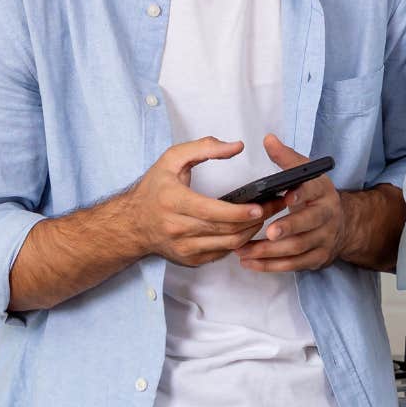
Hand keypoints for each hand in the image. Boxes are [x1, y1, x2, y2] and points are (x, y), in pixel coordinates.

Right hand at [126, 137, 279, 266]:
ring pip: (228, 245)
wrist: (131, 224)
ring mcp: (184, 247)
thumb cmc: (154, 190)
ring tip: (264, 216)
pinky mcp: (190, 259)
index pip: (212, 212)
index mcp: (172, 201)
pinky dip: (238, 242)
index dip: (239, 212)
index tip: (260, 206)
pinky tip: (247, 229)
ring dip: (250, 232)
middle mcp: (177, 228)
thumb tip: (236, 146)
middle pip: (225, 230)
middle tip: (274, 207)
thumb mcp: (172, 159)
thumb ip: (205, 148)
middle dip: (254, 220)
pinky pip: (222, 253)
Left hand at [237, 134, 346, 272]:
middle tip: (267, 233)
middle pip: (308, 224)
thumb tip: (268, 140)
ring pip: (298, 248)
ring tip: (243, 251)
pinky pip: (294, 265)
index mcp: (322, 192)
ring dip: (269, 252)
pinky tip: (250, 263)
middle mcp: (326, 216)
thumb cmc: (315, 196)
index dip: (301, 194)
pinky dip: (270, 266)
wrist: (343, 224)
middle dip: (288, 228)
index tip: (287, 196)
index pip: (313, 191)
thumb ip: (286, 159)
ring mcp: (323, 239)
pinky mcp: (317, 258)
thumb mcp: (306, 174)